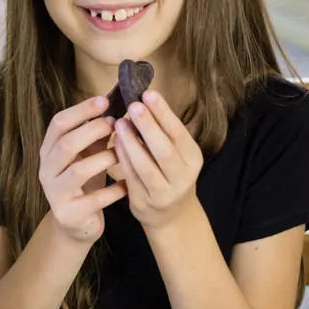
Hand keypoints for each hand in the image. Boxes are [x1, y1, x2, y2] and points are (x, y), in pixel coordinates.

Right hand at [38, 96, 128, 242]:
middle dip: (92, 130)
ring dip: (104, 158)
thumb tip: (114, 105)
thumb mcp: (87, 155)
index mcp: (48, 151)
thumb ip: (94, 134)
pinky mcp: (69, 214)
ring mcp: (55, 193)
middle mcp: (46, 170)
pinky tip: (127, 185)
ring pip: (78, 170)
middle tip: (116, 124)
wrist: (75, 225)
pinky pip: (94, 199)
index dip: (81, 110)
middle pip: (66, 144)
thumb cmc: (84, 183)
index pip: (58, 123)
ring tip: (123, 153)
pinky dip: (113, 190)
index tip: (104, 101)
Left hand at [113, 90, 203, 231]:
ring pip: (146, 166)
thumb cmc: (170, 173)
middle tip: (133, 105)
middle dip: (148, 126)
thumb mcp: (176, 153)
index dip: (163, 113)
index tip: (149, 93)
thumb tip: (144, 99)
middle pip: (164, 150)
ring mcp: (164, 192)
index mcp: (193, 158)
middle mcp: (183, 176)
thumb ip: (163, 131)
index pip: (179, 132)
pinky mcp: (145, 202)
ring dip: (131, 143)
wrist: (170, 214)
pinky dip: (123, 159)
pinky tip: (115, 143)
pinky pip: (131, 177)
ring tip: (119, 123)